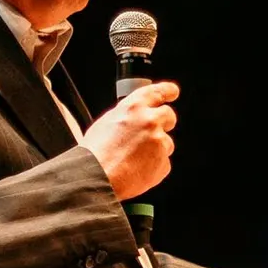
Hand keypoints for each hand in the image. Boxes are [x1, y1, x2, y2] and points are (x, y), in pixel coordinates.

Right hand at [80, 81, 178, 200]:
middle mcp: (149, 121)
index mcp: (134, 107)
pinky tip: (136, 171)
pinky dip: (153, 168)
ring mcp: (159, 142)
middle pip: (169, 116)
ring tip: (133, 160)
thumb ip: (127, 117)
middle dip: (165, 123)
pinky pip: (162, 163)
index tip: (173, 92)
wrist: (95, 177)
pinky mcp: (162, 162)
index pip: (158, 92)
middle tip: (153, 133)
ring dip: (155, 150)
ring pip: (166, 143)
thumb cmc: (95, 152)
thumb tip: (134, 118)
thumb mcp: (107, 122)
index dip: (168, 90)